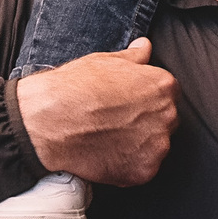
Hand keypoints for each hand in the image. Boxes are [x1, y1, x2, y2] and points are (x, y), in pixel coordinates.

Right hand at [15, 38, 179, 186]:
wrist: (50, 120)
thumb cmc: (74, 89)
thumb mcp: (105, 61)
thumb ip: (134, 57)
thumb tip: (144, 47)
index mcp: (163, 86)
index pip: (167, 95)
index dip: (145, 101)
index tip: (128, 105)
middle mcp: (167, 116)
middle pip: (165, 122)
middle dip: (145, 123)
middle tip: (116, 122)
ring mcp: (157, 146)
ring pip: (155, 147)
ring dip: (138, 145)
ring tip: (109, 138)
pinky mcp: (143, 171)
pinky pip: (142, 170)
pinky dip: (128, 166)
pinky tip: (107, 155)